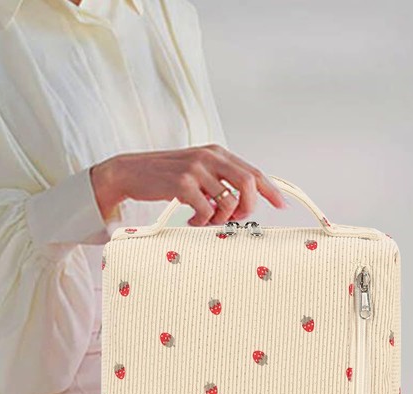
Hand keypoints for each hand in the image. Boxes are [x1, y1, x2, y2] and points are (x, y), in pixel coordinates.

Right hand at [89, 144, 287, 225]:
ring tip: (206, 220)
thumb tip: (245, 202)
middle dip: (247, 208)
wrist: (130, 172)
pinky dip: (203, 222)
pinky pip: (207, 211)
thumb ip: (221, 180)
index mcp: (216, 152)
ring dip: (221, 218)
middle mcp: (209, 157)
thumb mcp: (198, 170)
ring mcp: (195, 169)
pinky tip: (192, 221)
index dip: (270, 191)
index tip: (282, 206)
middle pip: (248, 185)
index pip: (253, 172)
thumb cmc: (165, 175)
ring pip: (228, 202)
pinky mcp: (182, 184)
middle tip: (236, 219)